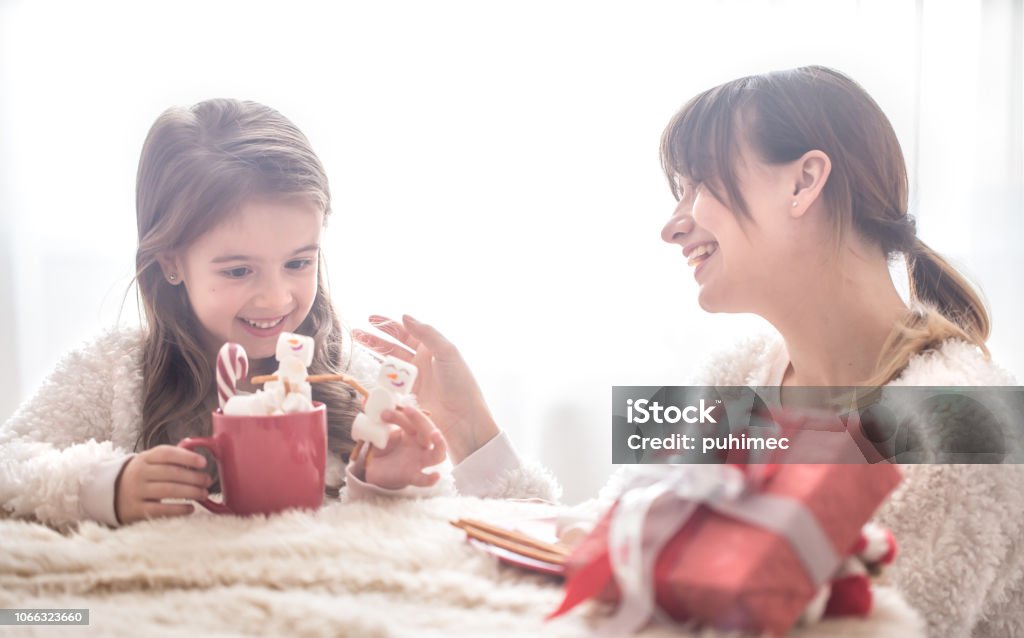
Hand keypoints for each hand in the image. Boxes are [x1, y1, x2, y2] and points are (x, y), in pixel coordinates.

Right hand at [114, 445, 212, 524]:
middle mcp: (139, 473)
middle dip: (194, 477)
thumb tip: (200, 461)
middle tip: (207, 481)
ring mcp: (136, 492)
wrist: (111, 493)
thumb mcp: (150, 462)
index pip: (167, 454)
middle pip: (171, 473)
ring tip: (203, 494)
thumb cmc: (142, 476)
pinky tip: (190, 508)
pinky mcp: (136, 510)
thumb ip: (171, 459)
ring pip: (168, 490)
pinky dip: (178, 509)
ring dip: (190, 492)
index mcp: (144, 458)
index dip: (187, 457)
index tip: (203, 462)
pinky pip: (160, 510)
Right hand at [353, 315, 499, 462]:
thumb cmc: (461, 384)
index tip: (371, 319)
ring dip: (374, 356)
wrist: (464, 420)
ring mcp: (414, 382)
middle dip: (375, 339)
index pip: (406, 333)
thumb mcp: (447, 352)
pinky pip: (389, 386)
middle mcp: (421, 364)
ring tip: (359, 346)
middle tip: (357, 333)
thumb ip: (427, 333)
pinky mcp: (407, 399)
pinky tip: (368, 373)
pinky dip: (378, 379)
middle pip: (394, 348)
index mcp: (432, 350)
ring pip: (389, 366)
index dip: (389, 325)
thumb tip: (405, 317)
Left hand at [361, 406, 447, 489]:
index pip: (414, 421)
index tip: (384, 412)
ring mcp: (419, 461)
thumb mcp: (379, 433)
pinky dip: (430, 479)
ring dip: (439, 444)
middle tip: (407, 410)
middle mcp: (420, 446)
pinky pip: (423, 479)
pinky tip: (435, 476)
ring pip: (437, 454)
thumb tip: (367, 400)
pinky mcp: (411, 476)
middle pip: (429, 431)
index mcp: (414, 433)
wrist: (374, 470)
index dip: (402, 414)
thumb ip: (378, 420)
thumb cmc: (383, 449)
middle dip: (420, 419)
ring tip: (435, 434)